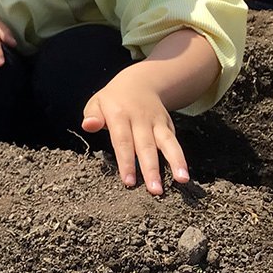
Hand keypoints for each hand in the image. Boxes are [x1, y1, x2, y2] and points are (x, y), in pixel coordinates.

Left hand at [82, 73, 189, 195]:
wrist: (140, 82)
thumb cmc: (114, 100)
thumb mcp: (97, 102)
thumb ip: (92, 116)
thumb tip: (88, 126)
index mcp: (119, 114)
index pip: (122, 141)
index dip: (126, 162)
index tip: (129, 181)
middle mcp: (141, 118)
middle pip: (146, 146)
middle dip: (151, 169)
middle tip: (154, 190)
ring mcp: (157, 122)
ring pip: (167, 143)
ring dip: (175, 162)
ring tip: (182, 180)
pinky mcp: (168, 125)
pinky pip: (174, 142)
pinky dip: (180, 158)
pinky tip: (184, 174)